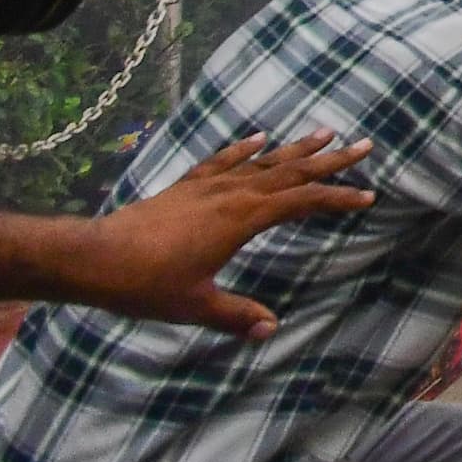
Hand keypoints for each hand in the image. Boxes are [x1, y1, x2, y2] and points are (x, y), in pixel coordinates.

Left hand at [70, 132, 375, 336]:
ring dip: (295, 149)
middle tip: (365, 145)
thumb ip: (235, 314)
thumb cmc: (145, 283)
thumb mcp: (195, 305)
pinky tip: (258, 139)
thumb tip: (270, 328)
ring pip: (262, 161)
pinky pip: (224, 161)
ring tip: (323, 133)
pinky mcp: (185, 187)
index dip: (337, 198)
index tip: (367, 196)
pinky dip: (245, 149)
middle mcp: (231, 194)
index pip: (302, 202)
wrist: (93, 258)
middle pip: (290, 171)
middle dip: (329, 160)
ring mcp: (207, 187)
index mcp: (242, 219)